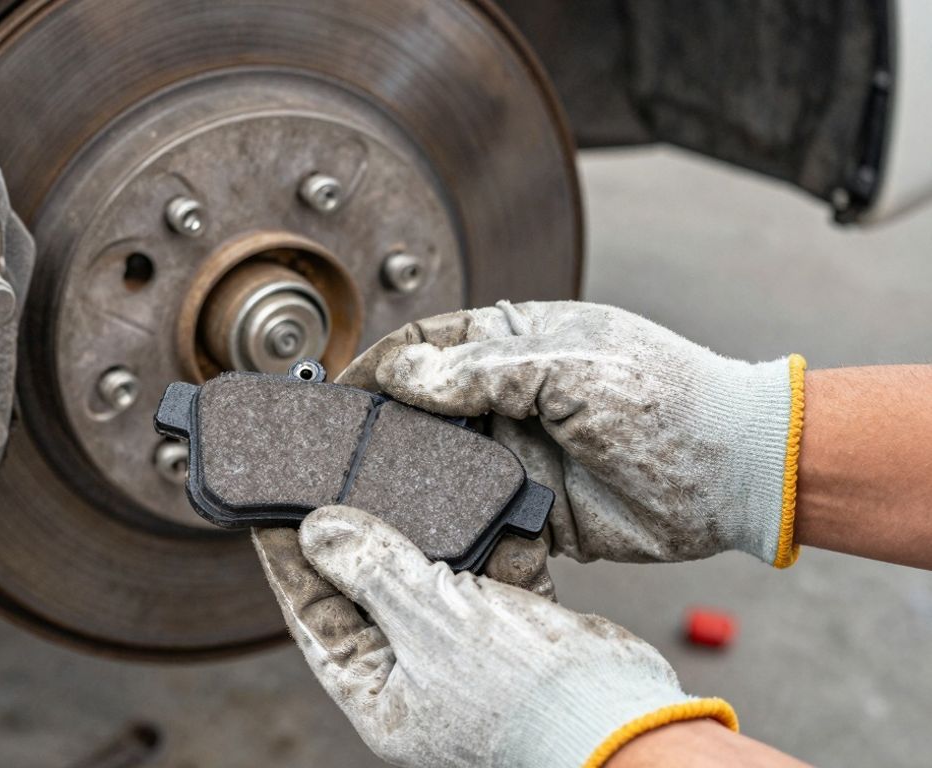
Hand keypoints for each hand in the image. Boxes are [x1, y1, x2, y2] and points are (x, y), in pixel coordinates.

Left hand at [252, 506, 736, 767]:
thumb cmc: (530, 700)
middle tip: (331, 472)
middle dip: (355, 531)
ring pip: (427, 571)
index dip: (290, 559)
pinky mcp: (515, 623)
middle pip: (367, 588)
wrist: (631, 719)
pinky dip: (485, 535)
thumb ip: (373, 569)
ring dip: (421, 526)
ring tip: (396, 471)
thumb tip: (317, 530)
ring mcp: (468, 649)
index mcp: (380, 691)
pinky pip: (485, 569)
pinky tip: (477, 497)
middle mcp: (419, 672)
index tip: (270, 506)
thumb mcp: (431, 622)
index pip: (312, 613)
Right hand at [336, 301, 804, 566]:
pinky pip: (478, 513)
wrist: (735, 477)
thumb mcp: (573, 367)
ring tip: (369, 494)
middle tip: (342, 451)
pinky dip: (452, 522)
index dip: (384, 364)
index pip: (429, 343)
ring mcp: (521, 451)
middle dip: (386, 425)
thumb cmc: (670, 400)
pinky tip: (425, 529)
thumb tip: (405, 374)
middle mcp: (513, 395)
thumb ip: (484, 370)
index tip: (344, 391)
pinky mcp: (533, 507)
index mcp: (520, 341)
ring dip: (413, 476)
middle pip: (425, 405)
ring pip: (445, 462)